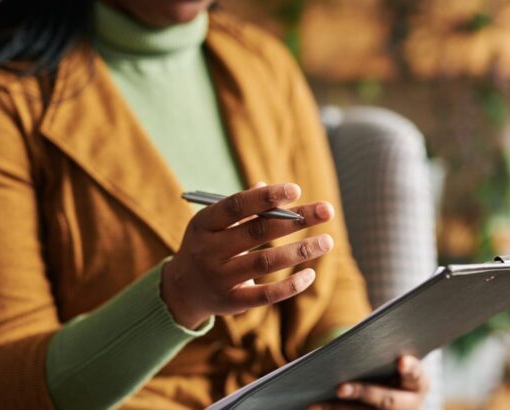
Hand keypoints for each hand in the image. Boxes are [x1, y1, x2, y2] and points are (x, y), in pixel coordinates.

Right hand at [161, 183, 335, 328]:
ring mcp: (219, 278)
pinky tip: (311, 274)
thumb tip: (266, 186)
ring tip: (327, 241)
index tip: (296, 189)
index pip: (236, 206)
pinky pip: (265, 295)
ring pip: (265, 262)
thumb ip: (240, 207)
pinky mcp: (231, 301)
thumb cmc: (206, 246)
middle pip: (257, 232)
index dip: (266, 197)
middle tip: (327, 210)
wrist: (181, 290)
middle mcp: (209, 250)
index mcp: (204, 224)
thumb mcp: (213, 224)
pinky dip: (290, 286)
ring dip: (300, 251)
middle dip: (295, 219)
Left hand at [308, 355, 428, 409]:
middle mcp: (410, 405)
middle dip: (363, 393)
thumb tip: (350, 343)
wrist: (398, 398)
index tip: (401, 362)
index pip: (415, 374)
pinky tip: (314, 409)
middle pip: (386, 401)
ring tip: (314, 405)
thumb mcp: (393, 362)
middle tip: (340, 388)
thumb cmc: (390, 370)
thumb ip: (380, 354)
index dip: (409, 368)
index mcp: (418, 384)